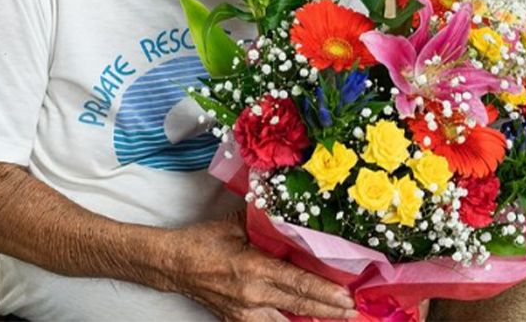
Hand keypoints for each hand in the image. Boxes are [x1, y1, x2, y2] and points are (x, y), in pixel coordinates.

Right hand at [167, 215, 356, 321]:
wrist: (173, 264)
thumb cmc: (204, 241)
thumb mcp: (237, 223)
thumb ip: (268, 223)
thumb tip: (294, 215)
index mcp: (253, 269)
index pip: (297, 283)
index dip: (325, 292)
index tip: (346, 296)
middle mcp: (252, 295)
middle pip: (298, 306)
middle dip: (328, 309)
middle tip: (352, 311)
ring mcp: (244, 312)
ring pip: (286, 321)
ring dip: (311, 319)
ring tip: (336, 318)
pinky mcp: (237, 319)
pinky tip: (304, 320)